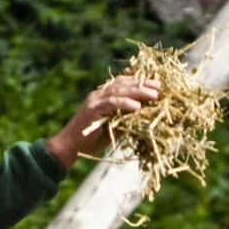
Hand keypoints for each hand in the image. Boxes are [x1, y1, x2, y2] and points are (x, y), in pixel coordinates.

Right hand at [47, 74, 161, 168]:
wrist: (69, 146)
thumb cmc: (91, 140)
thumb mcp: (112, 127)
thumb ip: (125, 119)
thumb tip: (145, 117)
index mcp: (102, 96)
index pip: (122, 83)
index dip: (139, 82)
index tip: (155, 84)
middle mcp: (98, 94)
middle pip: (123, 84)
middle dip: (143, 84)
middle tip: (159, 86)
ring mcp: (94, 101)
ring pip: (119, 91)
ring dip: (138, 92)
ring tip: (154, 95)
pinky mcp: (92, 110)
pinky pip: (111, 103)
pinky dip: (124, 103)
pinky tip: (137, 106)